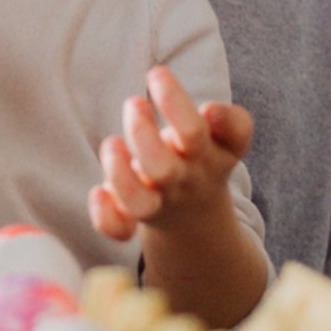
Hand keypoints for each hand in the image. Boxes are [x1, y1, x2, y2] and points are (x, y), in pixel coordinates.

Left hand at [89, 66, 251, 240]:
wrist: (194, 213)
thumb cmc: (198, 155)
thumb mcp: (225, 136)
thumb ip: (229, 122)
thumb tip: (211, 112)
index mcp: (217, 154)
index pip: (231, 136)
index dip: (222, 120)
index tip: (206, 105)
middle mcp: (189, 179)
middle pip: (165, 168)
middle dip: (141, 135)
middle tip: (133, 103)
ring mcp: (162, 203)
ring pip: (138, 202)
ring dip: (117, 174)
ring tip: (111, 144)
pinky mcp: (136, 217)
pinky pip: (119, 227)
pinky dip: (106, 215)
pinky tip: (98, 192)